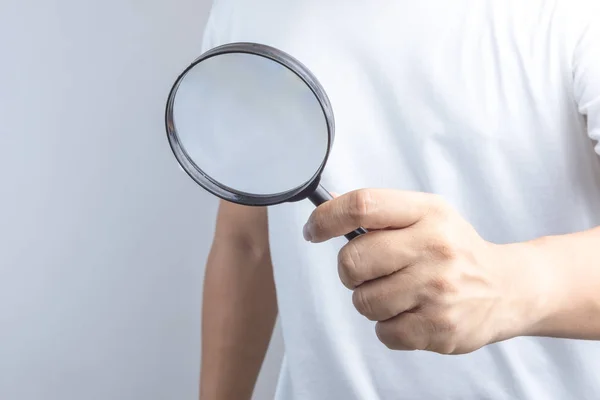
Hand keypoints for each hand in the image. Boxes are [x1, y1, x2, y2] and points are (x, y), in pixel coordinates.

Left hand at [303, 189, 549, 353]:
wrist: (507, 288)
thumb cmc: (455, 249)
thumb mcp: (427, 215)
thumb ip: (380, 213)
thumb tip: (326, 211)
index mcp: (428, 212)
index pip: (363, 205)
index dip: (327, 217)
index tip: (314, 230)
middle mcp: (435, 247)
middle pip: (353, 260)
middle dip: (350, 271)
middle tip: (369, 271)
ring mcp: (438, 290)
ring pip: (363, 301)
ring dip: (371, 300)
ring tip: (399, 293)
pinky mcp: (439, 328)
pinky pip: (383, 332)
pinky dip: (389, 326)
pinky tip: (413, 313)